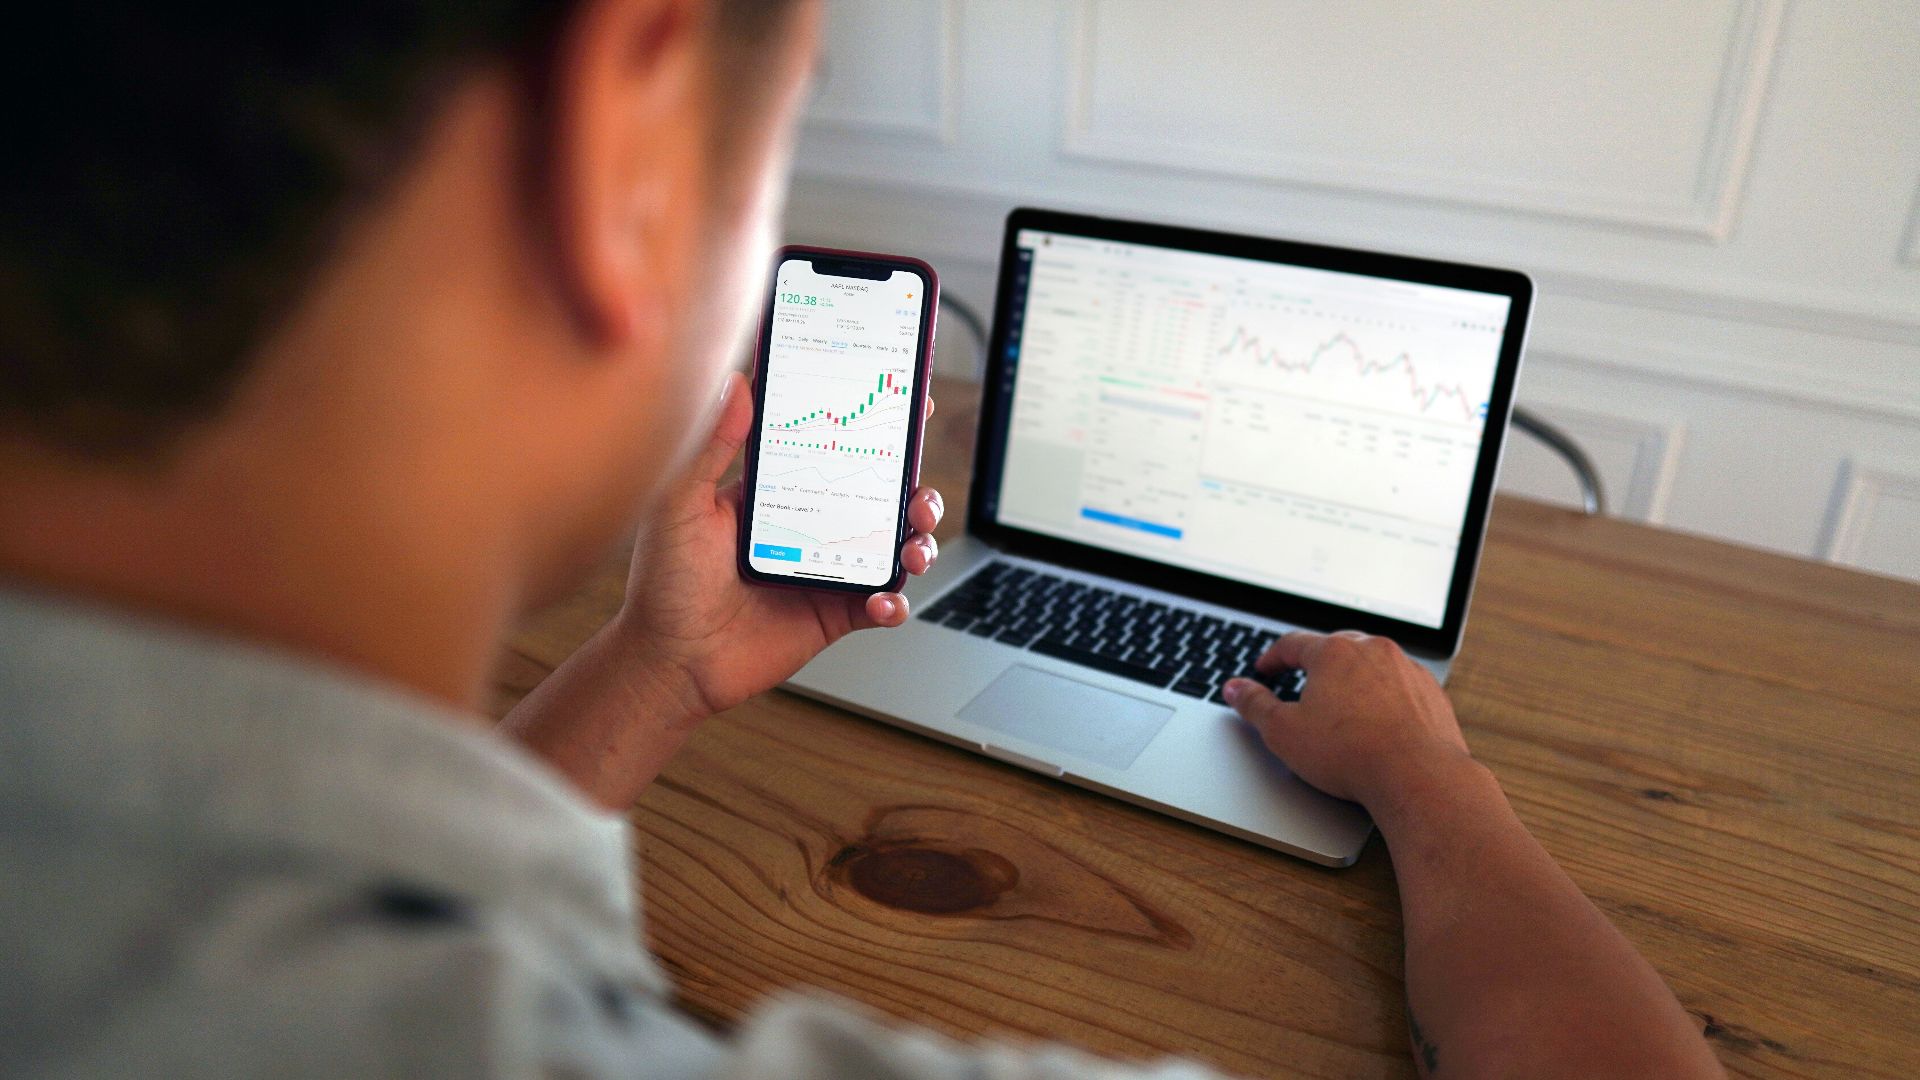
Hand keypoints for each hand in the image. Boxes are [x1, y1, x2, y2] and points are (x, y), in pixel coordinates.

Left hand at [616, 371, 942, 717]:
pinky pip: (883, 603)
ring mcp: (826, 569)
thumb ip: (712, 444)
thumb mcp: (680, 502)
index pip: (836, 446)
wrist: (670, 662)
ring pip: (894, 545)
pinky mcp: (834, 613)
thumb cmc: (664, 582)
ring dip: (918, 540)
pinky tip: (883, 600)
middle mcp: (811, 525)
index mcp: (779, 490)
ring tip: (914, 547)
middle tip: (918, 491)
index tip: (906, 405)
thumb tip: (735, 382)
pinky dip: (895, 602)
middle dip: (914, 487)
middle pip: (881, 495)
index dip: (874, 426)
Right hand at [1221, 630, 1471, 809]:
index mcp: (1334, 652)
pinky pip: (1400, 684)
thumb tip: (1235, 689)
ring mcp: (1407, 669)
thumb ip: (1255, 705)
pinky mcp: (1430, 692)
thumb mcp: (1284, 732)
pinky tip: (1377, 720)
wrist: (1417, 777)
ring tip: (1341, 703)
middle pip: (1336, 647)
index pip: (1293, 644)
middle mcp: (1373, 650)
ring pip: (1372, 663)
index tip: (1266, 669)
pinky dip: (1385, 695)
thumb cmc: (1351, 755)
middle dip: (1316, 662)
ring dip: (1353, 676)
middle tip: (1302, 680)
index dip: (1273, 658)